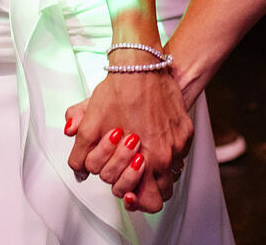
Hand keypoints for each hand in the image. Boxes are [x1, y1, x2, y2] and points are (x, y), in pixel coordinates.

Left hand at [63, 69, 192, 212]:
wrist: (141, 64)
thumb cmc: (119, 91)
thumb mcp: (91, 122)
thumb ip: (82, 153)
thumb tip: (80, 172)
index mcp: (147, 160)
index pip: (147, 200)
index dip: (132, 197)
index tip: (126, 192)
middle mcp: (167, 155)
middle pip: (161, 194)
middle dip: (143, 186)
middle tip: (129, 173)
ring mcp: (179, 143)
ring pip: (171, 176)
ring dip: (156, 174)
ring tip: (141, 161)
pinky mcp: (185, 131)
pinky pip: (178, 155)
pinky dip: (166, 155)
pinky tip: (151, 143)